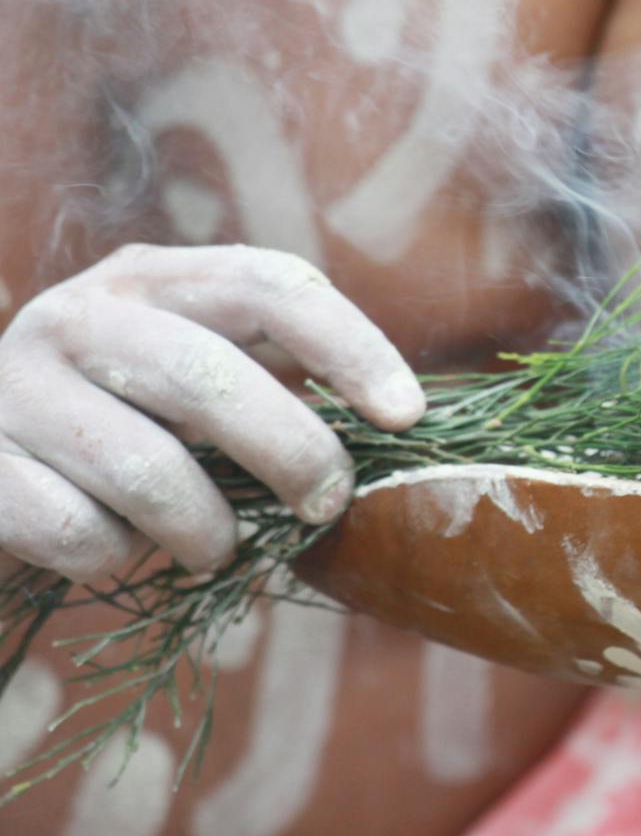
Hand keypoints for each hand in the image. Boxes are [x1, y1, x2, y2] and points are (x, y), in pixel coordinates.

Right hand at [0, 244, 424, 580]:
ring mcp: (12, 385)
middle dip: (291, 452)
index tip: (407, 414)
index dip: (350, 346)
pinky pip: (75, 529)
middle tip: (327, 504)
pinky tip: (117, 547)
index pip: (269, 283)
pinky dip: (115, 557)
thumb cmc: (123, 429)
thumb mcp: (192, 383)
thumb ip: (269, 383)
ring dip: (205, 529)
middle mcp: (76, 313)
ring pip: (147, 469)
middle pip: (211, 376)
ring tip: (216, 546)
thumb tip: (392, 429)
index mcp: (152, 277)